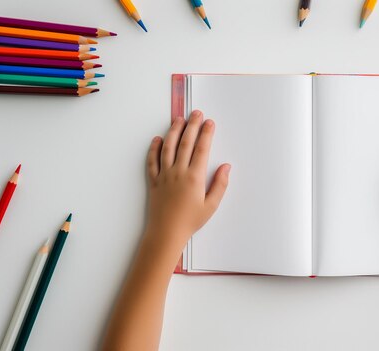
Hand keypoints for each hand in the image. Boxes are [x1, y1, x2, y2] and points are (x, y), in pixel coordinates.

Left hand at [145, 110, 229, 250]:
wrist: (166, 233)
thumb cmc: (190, 221)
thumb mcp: (211, 205)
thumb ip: (219, 184)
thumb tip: (226, 167)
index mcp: (194, 178)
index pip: (201, 149)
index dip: (206, 134)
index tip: (210, 123)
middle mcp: (178, 172)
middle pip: (185, 143)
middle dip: (192, 126)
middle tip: (196, 113)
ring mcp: (164, 175)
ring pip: (168, 148)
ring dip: (173, 131)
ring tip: (178, 119)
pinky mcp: (154, 181)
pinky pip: (152, 161)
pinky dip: (154, 148)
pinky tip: (157, 139)